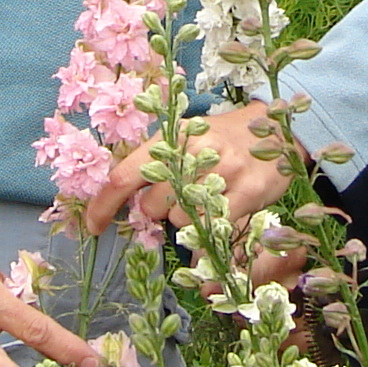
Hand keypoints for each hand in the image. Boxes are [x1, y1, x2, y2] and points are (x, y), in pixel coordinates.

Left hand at [84, 103, 299, 244]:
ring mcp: (222, 172)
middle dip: (159, 211)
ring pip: (181, 220)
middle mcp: (194, 151)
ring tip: (207, 200)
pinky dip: (208, 235)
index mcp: (171, 136)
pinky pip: (212, 230)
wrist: (274, 131)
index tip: (93, 227)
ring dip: (188, 220)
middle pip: (152, 205)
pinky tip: (218, 219)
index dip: (102, 205)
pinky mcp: (247, 192)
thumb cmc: (219, 140)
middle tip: (180, 199)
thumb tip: (122, 202)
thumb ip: (154, 165)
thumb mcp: (184, 140)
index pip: (123, 175)